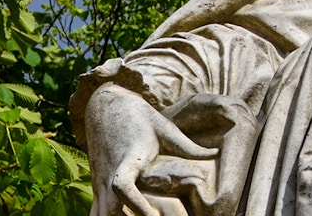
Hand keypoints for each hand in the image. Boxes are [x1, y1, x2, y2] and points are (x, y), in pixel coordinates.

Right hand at [85, 83, 217, 215]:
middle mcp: (109, 174)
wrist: (106, 106)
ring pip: (98, 214)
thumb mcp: (164, 128)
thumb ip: (188, 146)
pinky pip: (95, 211)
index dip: (136, 203)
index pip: (123, 186)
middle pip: (108, 210)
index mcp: (127, 160)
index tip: (153, 215)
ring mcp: (100, 182)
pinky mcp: (96, 185)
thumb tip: (215, 153)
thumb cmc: (139, 116)